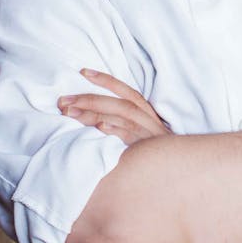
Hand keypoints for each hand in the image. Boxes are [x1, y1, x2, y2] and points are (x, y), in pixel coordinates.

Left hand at [58, 68, 172, 144]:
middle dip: (90, 100)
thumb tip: (91, 115)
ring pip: (122, 117)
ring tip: (70, 113)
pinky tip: (100, 128)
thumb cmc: (152, 151)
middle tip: (64, 101)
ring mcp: (148, 135)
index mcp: (146, 112)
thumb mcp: (142, 132)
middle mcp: (148, 119)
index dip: (106, 80)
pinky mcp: (147, 150)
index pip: (125, 91)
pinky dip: (116, 130)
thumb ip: (121, 121)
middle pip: (119, 104)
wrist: (178, 170)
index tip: (83, 72)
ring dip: (94, 114)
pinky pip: (130, 137)